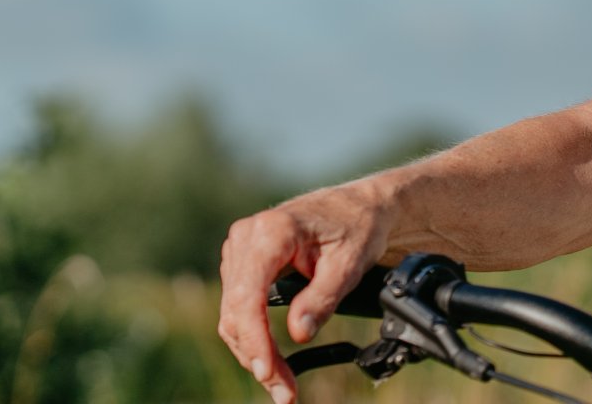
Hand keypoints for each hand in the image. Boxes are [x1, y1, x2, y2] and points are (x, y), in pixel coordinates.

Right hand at [216, 178, 400, 403]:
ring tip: (281, 386)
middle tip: (283, 392)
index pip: (249, 295)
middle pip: (236, 310)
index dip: (256, 338)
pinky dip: (253, 338)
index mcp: (271, 232)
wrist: (359, 207)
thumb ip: (322, 298)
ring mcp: (240, 251)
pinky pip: (239, 308)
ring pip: (233, 314)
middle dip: (257, 355)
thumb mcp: (350, 263)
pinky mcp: (243, 265)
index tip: (268, 371)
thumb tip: (297, 335)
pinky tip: (271, 363)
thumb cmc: (358, 227)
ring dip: (253, 352)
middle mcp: (246, 238)